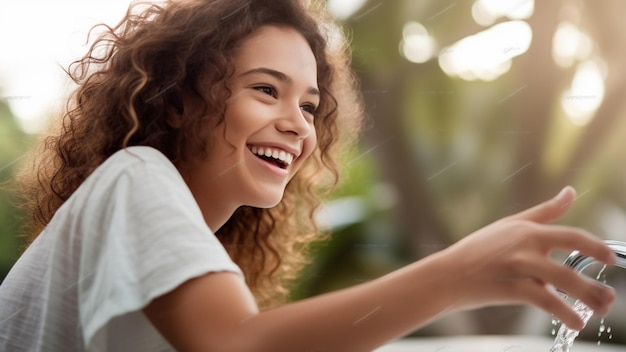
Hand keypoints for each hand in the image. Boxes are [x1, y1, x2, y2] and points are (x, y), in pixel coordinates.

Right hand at [440, 186, 615, 329]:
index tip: (611, 258)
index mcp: (528, 230)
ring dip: (590, 296)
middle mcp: (527, 245)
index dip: (597, 247)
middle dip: (598, 274)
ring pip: (566, 280)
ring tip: (601, 309)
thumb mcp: (510, 225)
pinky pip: (548, 302)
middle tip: (610, 293)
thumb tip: (571, 192)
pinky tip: (576, 323)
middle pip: (574, 255)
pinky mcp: (512, 287)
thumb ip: (544, 211)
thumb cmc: (478, 250)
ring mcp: (520, 266)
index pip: (572, 235)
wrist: (448, 274)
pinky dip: (566, 314)